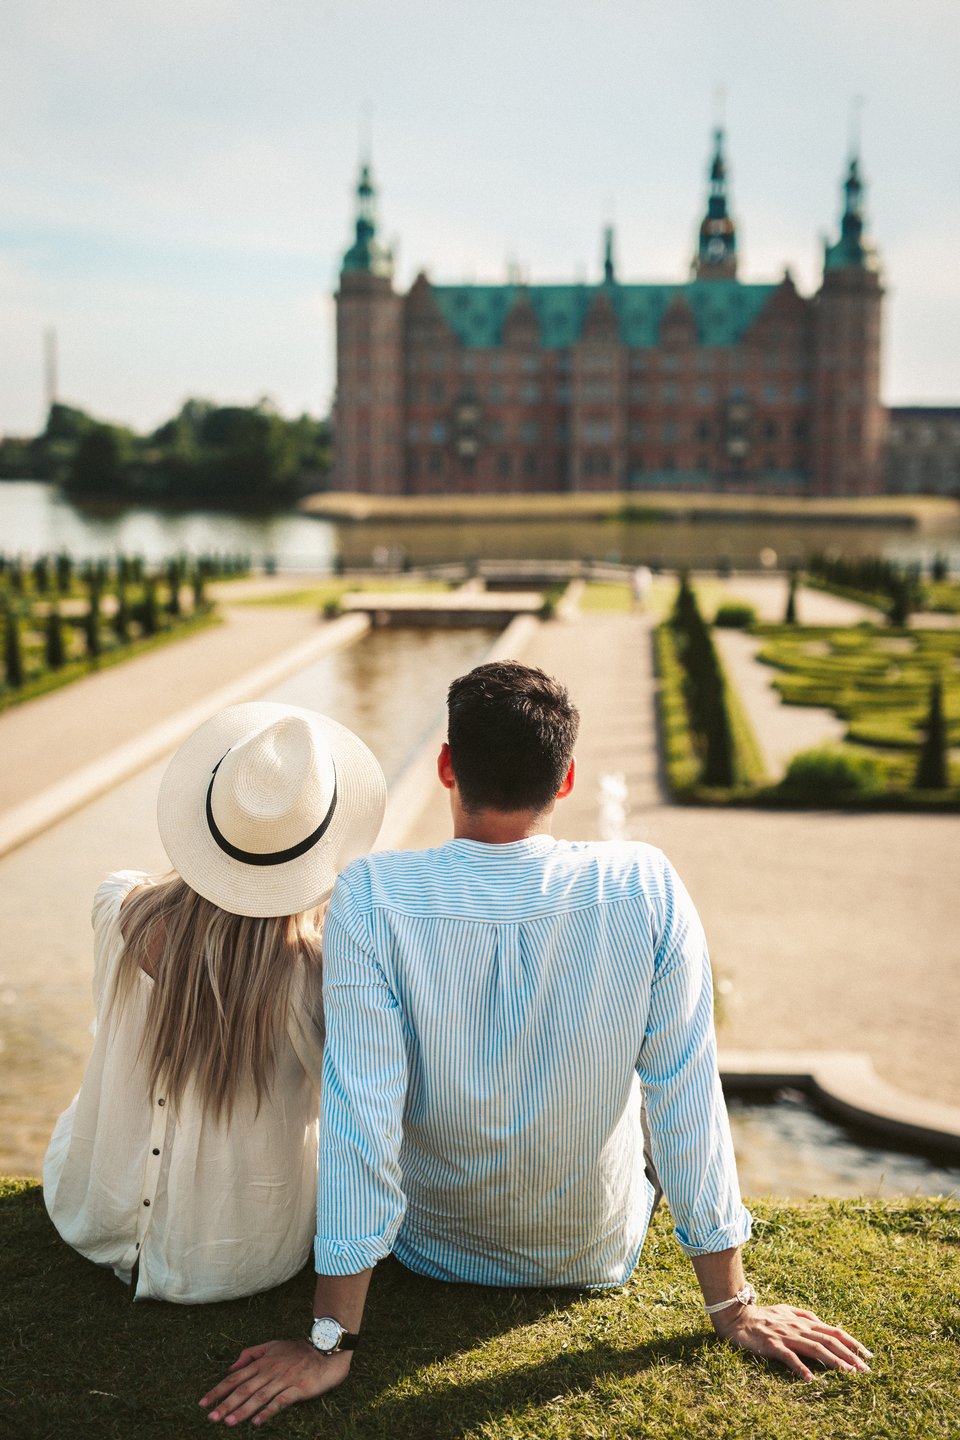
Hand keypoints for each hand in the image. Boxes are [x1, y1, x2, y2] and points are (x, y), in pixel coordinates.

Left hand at [200, 1340, 351, 1425]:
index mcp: (262, 1362)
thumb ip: (251, 1354)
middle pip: (244, 1389)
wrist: (325, 1350)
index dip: (218, 1390)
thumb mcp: (273, 1345)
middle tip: (211, 1418)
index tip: (203, 1403)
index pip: (235, 1377)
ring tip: (229, 1422)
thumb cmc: (298, 1350)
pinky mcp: (297, 1388)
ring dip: (243, 1410)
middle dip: (226, 1404)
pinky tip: (257, 1422)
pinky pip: (280, 1402)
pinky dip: (268, 1412)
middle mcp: (270, 1370)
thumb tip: (231, 1367)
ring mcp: (284, 1380)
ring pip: (259, 1397)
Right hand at [710, 1302, 872, 1380]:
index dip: (852, 1342)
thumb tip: (822, 1322)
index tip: (868, 1355)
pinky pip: (788, 1356)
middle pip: (829, 1341)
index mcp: (804, 1321)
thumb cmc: (763, 1316)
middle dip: (849, 1356)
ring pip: (814, 1348)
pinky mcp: (772, 1344)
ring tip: (848, 1373)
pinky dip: (800, 1367)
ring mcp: (786, 1336)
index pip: (833, 1331)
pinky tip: (810, 1379)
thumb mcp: (786, 1311)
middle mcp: (798, 1327)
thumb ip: (805, 1316)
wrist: (737, 1316)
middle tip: (865, 1370)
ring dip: (833, 1361)